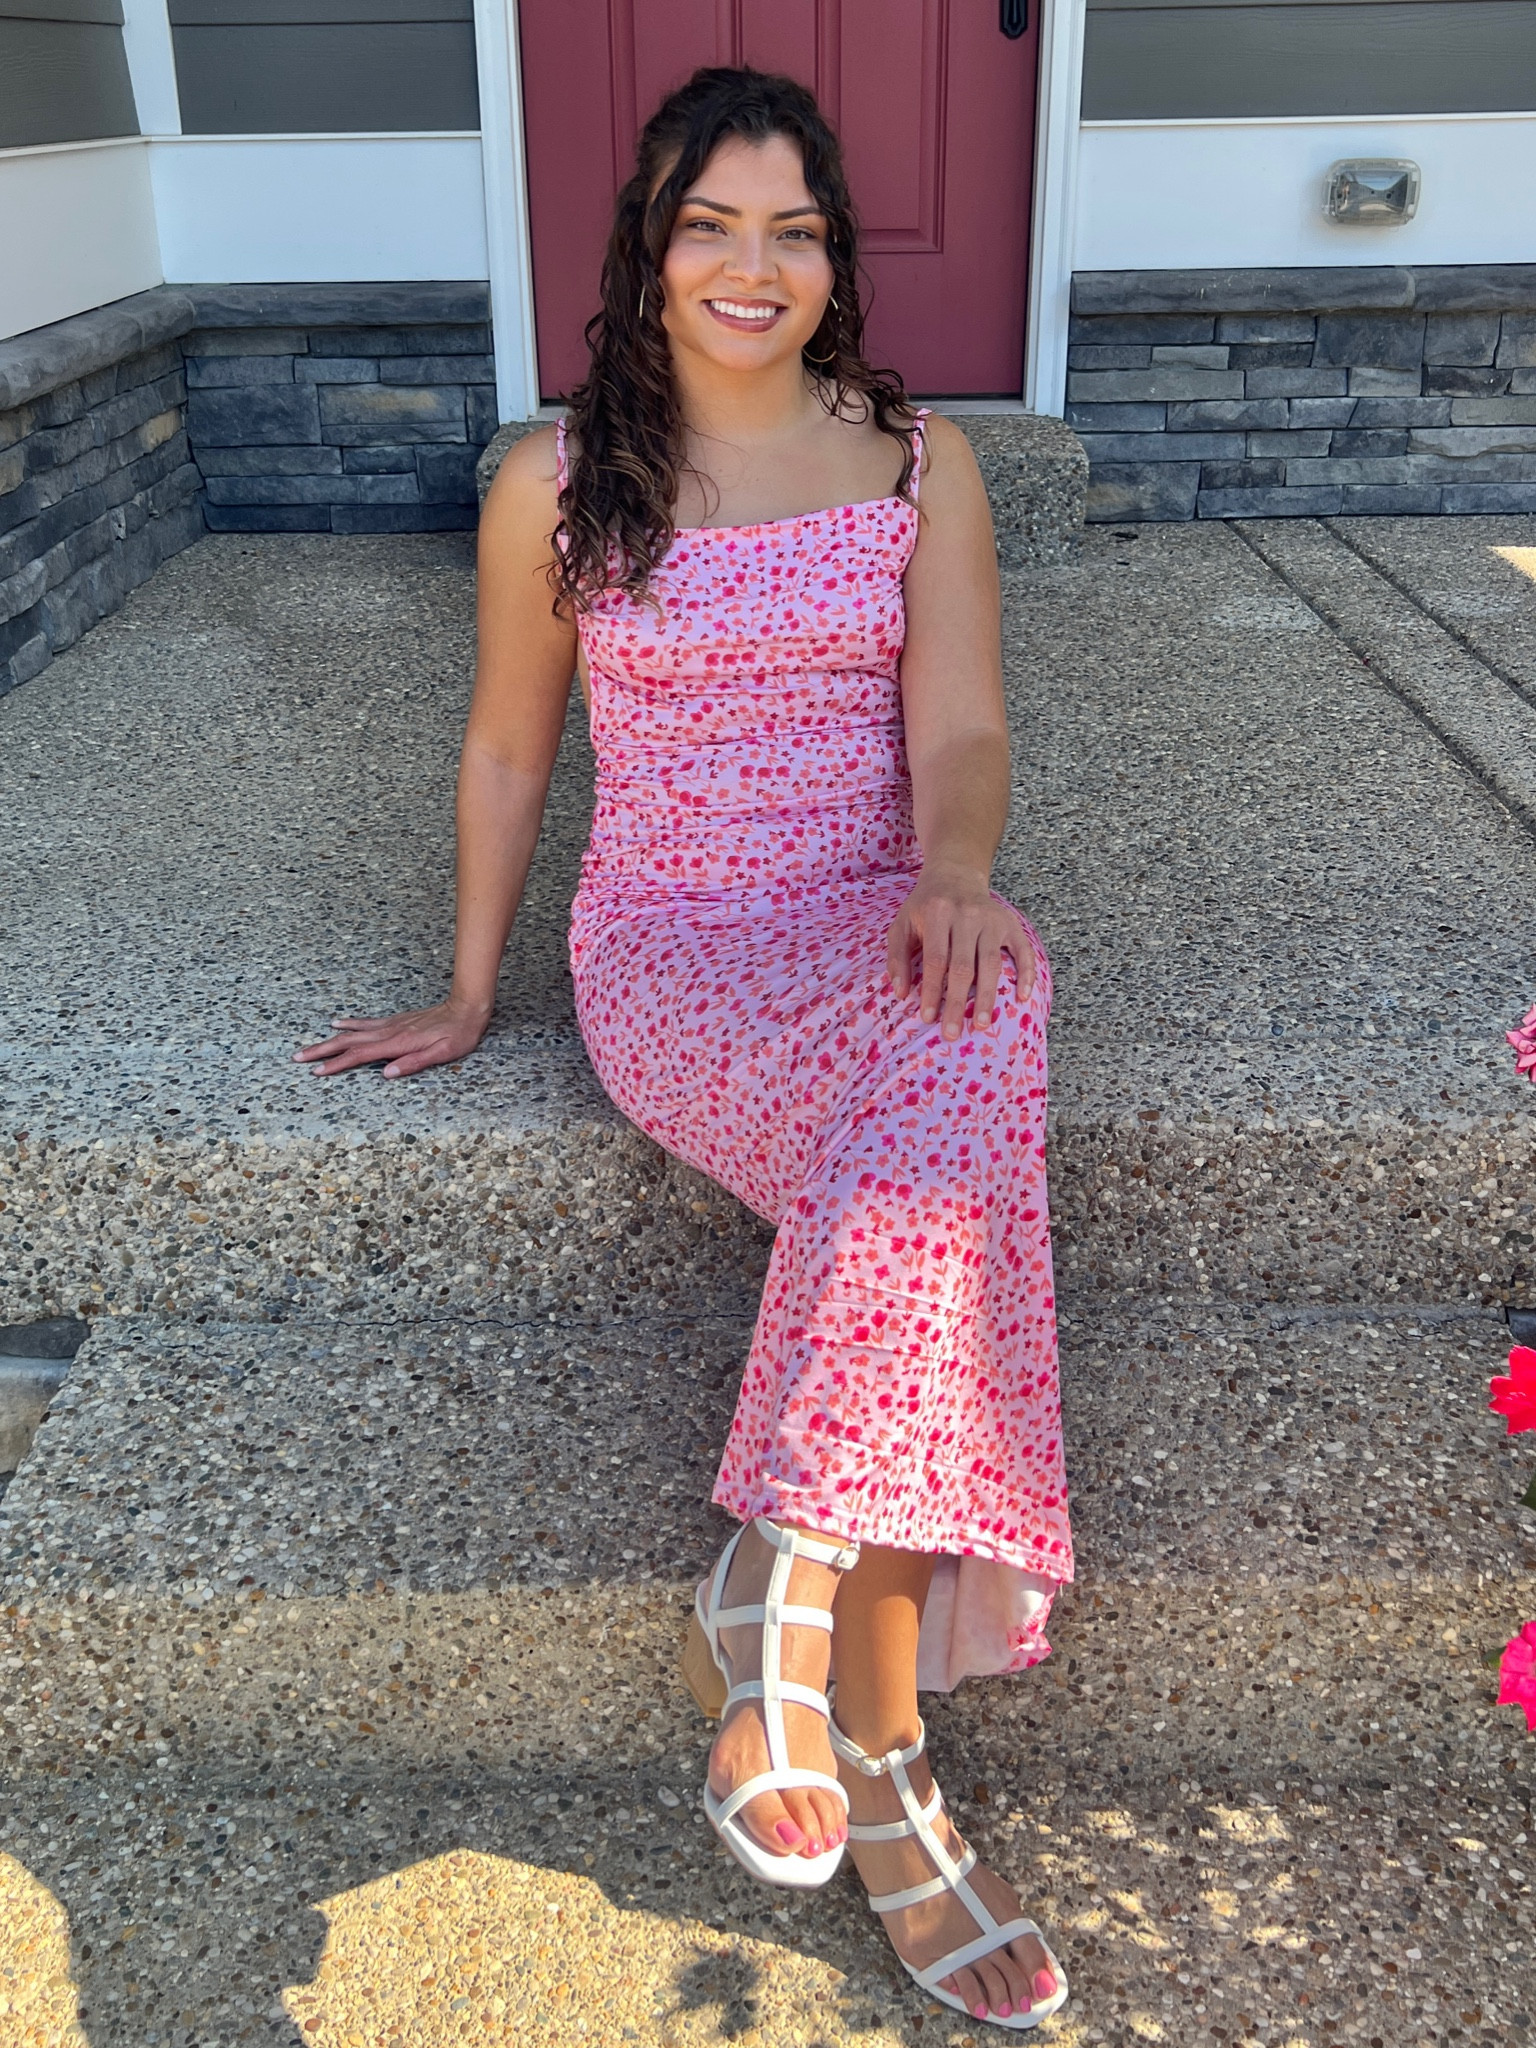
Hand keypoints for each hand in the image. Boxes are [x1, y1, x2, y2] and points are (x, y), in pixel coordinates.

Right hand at [293, 996, 490, 1079]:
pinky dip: (348, 1023)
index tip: (317, 1072)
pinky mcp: (394, 1021)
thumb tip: (386, 1073)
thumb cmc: (458, 1034)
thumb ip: (414, 1063)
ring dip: (328, 1040)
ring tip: (308, 1047)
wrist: (466, 1007)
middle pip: (348, 1042)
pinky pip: (365, 1022)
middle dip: (321, 1051)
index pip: (360, 1055)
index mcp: (398, 1043)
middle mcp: (389, 1032)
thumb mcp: (443, 1053)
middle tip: (298, 1058)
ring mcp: (390, 1025)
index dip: (338, 1064)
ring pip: (352, 1032)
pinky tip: (336, 1023)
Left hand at [886, 862, 1034, 1039]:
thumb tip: (901, 993)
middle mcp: (967, 915)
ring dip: (987, 997)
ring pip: (991, 964)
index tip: (927, 1018)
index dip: (931, 990)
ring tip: (981, 1024)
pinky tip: (1022, 997)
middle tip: (953, 1033)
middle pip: (963, 966)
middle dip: (957, 1002)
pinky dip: (1026, 973)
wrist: (954, 874)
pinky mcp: (1010, 924)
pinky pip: (1023, 951)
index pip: (935, 959)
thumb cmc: (925, 907)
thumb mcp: (902, 924)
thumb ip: (897, 957)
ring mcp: (992, 919)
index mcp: (938, 914)